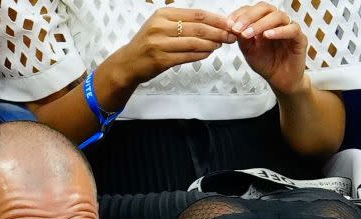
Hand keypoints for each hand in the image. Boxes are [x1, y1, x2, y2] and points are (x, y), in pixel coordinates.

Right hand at [108, 8, 236, 86]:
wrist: (129, 62)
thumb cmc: (150, 43)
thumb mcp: (162, 25)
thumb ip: (184, 23)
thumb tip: (213, 23)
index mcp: (162, 15)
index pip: (196, 14)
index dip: (216, 19)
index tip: (230, 24)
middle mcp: (160, 27)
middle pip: (198, 28)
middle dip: (218, 32)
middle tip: (231, 36)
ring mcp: (160, 44)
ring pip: (194, 43)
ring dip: (212, 44)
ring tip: (221, 44)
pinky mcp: (162, 59)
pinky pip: (188, 56)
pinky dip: (201, 55)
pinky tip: (209, 53)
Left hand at [228, 3, 308, 95]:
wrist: (280, 81)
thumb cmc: (267, 64)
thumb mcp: (249, 50)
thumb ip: (242, 37)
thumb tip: (233, 25)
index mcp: (264, 21)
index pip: (252, 9)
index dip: (240, 14)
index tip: (229, 24)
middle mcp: (278, 22)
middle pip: (265, 8)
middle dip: (249, 17)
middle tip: (237, 28)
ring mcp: (290, 28)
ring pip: (278, 16)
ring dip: (261, 24)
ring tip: (249, 33)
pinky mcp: (300, 39)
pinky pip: (292, 29)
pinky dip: (279, 31)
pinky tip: (267, 36)